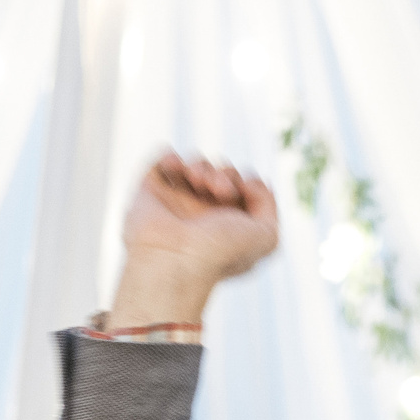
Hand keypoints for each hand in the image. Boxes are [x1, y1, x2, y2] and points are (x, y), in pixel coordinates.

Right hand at [108, 152, 279, 325]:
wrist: (174, 261)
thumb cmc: (220, 252)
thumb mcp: (266, 236)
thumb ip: (269, 204)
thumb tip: (250, 180)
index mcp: (228, 226)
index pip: (243, 191)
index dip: (247, 182)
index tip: (243, 189)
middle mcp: (203, 216)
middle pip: (220, 174)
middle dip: (225, 173)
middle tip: (220, 190)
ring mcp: (175, 204)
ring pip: (194, 166)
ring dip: (201, 165)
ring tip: (198, 181)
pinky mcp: (150, 194)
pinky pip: (162, 163)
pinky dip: (171, 158)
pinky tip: (178, 169)